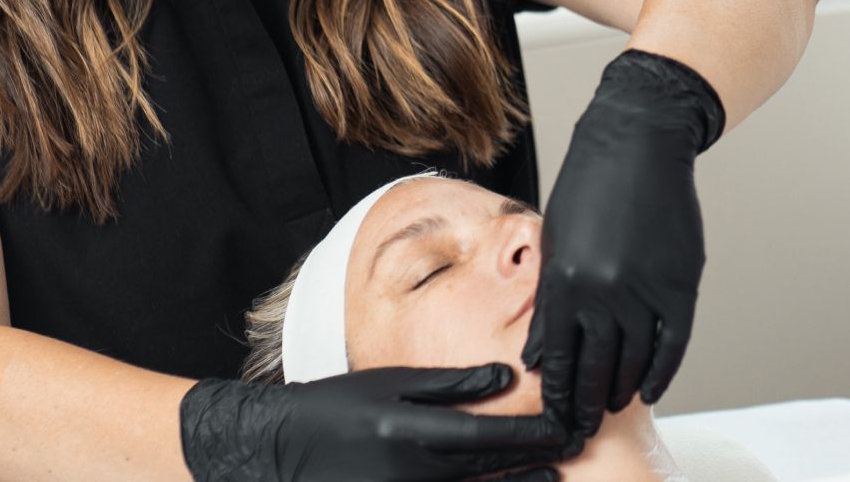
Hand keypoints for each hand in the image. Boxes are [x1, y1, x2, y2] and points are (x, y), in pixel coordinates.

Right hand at [179, 364, 578, 481]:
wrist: (279, 449)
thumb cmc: (337, 407)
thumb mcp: (389, 384)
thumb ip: (448, 384)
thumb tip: (503, 377)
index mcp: (411, 433)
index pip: (485, 436)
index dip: (528, 436)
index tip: (563, 430)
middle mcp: (411, 473)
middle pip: (486, 473)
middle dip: (531, 465)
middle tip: (570, 456)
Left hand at [521, 48, 726, 440]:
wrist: (639, 143)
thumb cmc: (588, 186)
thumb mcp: (552, 241)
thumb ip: (548, 302)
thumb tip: (538, 358)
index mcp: (564, 281)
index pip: (560, 359)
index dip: (560, 394)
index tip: (559, 414)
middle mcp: (604, 291)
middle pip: (597, 369)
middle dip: (589, 404)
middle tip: (585, 425)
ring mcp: (646, 288)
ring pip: (635, 361)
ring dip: (624, 390)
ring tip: (615, 407)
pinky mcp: (681, 282)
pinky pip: (673, 343)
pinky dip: (663, 371)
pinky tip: (651, 389)